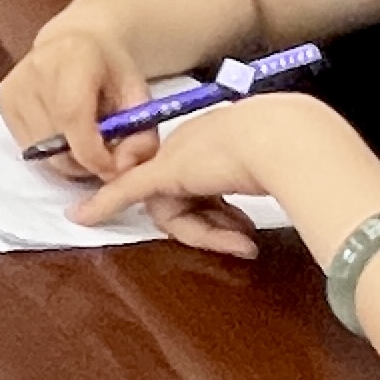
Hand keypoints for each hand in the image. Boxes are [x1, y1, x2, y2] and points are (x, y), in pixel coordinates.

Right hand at [0, 19, 162, 184]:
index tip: (113, 167)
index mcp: (74, 56)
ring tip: (86, 140)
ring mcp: (14, 84)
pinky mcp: (3, 99)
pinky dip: (50, 151)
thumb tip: (120, 170)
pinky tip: (64, 132)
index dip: (92, 152)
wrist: (77, 42)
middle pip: (54, 139)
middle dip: (85, 161)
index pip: (72, 114)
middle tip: (104, 154)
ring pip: (40, 150)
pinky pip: (28, 146)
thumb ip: (141, 138)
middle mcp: (35, 66)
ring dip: (68, 159)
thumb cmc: (112, 71)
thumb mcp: (140, 99)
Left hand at [66, 92, 359, 260]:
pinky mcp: (165, 173)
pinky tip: (81, 219)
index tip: (239, 228)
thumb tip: (297, 195)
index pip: (200, 182)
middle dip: (214, 228)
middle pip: (185, 200)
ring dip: (211, 234)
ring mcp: (175, 159)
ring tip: (244, 242)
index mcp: (214, 141)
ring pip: (176, 211)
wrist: (285, 138)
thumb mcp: (275, 170)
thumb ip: (267, 181)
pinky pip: (126, 193)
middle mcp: (190, 146)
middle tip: (246, 242)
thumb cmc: (291, 153)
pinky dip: (104, 206)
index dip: (215, 211)